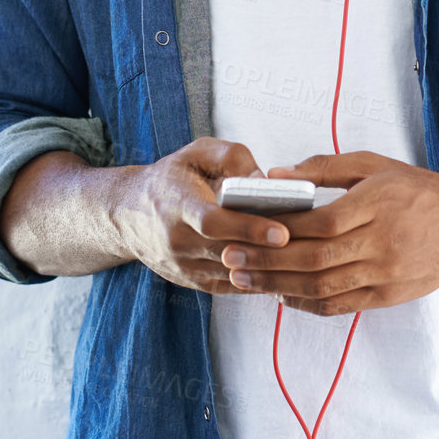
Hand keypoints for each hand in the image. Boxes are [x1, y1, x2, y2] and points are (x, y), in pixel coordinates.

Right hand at [112, 136, 296, 296]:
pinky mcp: (192, 282)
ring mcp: (183, 267)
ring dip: (269, 268)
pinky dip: (259, 279)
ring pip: (233, 274)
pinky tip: (286, 268)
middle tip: (310, 244)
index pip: (214, 222)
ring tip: (304, 256)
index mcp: (177, 204)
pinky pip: (232, 286)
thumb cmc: (172, 177)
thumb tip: (265, 179)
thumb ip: (232, 157)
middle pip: (229, 252)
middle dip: (270, 250)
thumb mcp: (197, 152)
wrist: (128, 215)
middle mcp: (177, 240)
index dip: (249, 228)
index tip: (283, 232)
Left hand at [216, 151, 438, 315]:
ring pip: (322, 287)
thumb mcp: (376, 165)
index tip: (245, 227)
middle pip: (314, 259)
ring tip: (244, 280)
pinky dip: (305, 303)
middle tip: (230, 258)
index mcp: (378, 204)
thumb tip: (277, 175)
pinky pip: (339, 305)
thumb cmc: (419, 191)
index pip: (320, 223)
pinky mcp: (387, 296)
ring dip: (277, 285)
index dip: (280, 229)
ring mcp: (385, 274)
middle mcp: (382, 242)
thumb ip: (326, 167)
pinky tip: (281, 294)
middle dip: (266, 261)